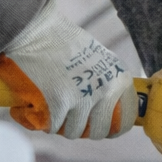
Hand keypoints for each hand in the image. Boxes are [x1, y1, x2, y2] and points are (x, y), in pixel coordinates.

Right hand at [0, 0, 138, 138]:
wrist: (35, 30)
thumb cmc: (62, 42)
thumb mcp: (98, 59)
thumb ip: (105, 82)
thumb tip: (108, 112)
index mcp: (119, 78)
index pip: (127, 119)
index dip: (113, 128)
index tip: (99, 126)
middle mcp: (106, 89)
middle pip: (100, 131)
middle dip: (84, 129)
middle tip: (69, 119)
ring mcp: (83, 98)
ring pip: (74, 131)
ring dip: (61, 125)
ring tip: (50, 108)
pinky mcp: (59, 105)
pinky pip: (53, 127)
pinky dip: (41, 121)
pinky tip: (33, 108)